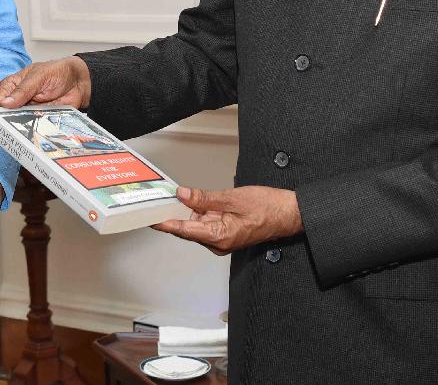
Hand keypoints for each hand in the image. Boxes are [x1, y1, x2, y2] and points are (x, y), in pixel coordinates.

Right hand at [0, 57, 92, 150]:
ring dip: (12, 137)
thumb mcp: (39, 76)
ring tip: (8, 148)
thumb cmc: (57, 72)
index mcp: (10, 87)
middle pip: (1, 119)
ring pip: (15, 128)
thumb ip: (23, 90)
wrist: (80, 82)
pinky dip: (28, 139)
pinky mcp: (38, 121)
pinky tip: (26, 148)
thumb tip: (4, 104)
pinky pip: (31, 132)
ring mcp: (26, 113)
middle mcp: (15, 102)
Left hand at [151, 186, 302, 255]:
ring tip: (179, 195)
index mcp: (219, 236)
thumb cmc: (268, 207)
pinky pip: (207, 224)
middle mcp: (218, 243)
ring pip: (197, 225)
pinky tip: (197, 201)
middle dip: (176, 213)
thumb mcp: (233, 198)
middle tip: (161, 198)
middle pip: (188, 228)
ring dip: (189, 211)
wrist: (289, 214)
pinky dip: (200, 213)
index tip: (149, 219)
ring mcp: (222, 240)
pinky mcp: (226, 234)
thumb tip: (182, 194)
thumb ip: (205, 198)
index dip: (165, 223)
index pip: (184, 230)